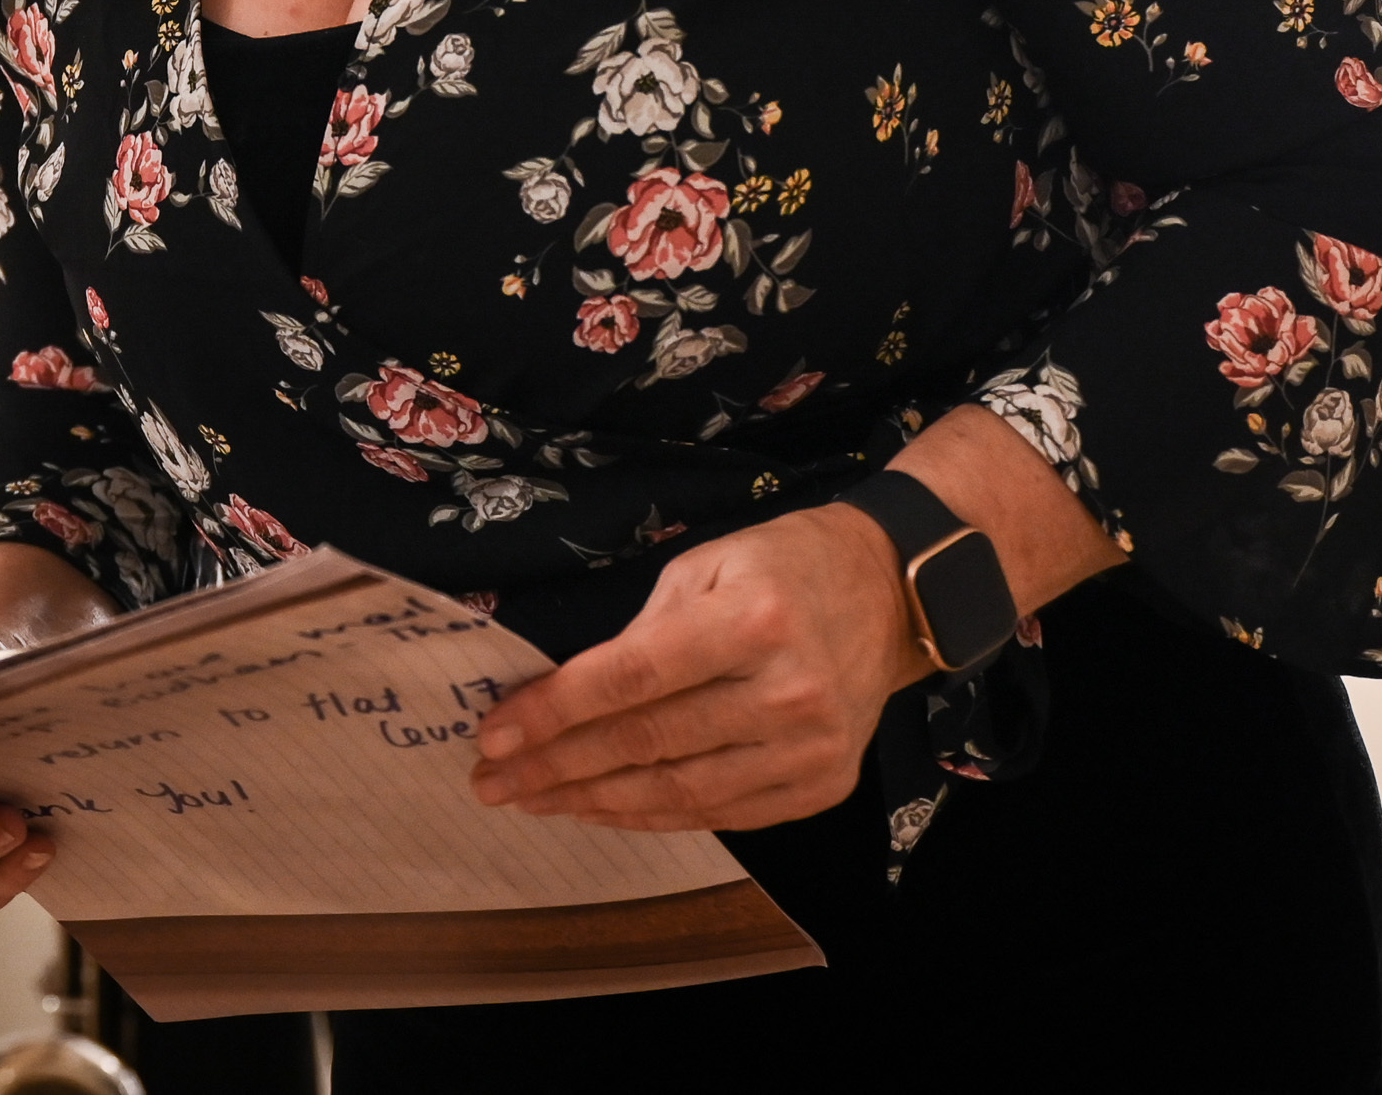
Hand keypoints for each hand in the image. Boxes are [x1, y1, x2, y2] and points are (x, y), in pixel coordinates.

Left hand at [467, 504, 921, 832]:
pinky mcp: (820, 786)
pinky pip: (719, 814)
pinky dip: (651, 815)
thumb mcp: (706, 565)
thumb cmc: (783, 568)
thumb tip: (560, 696)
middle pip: (647, 744)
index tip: (493, 734)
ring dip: (592, 801)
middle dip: (555, 766)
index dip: (555, 711)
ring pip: (678, 793)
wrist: (891, 597)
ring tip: (532, 800)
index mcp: (753, 621)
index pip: (632, 678)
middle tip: (491, 781)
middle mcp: (787, 692)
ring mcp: (809, 749)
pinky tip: (600, 807)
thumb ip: (639, 632)